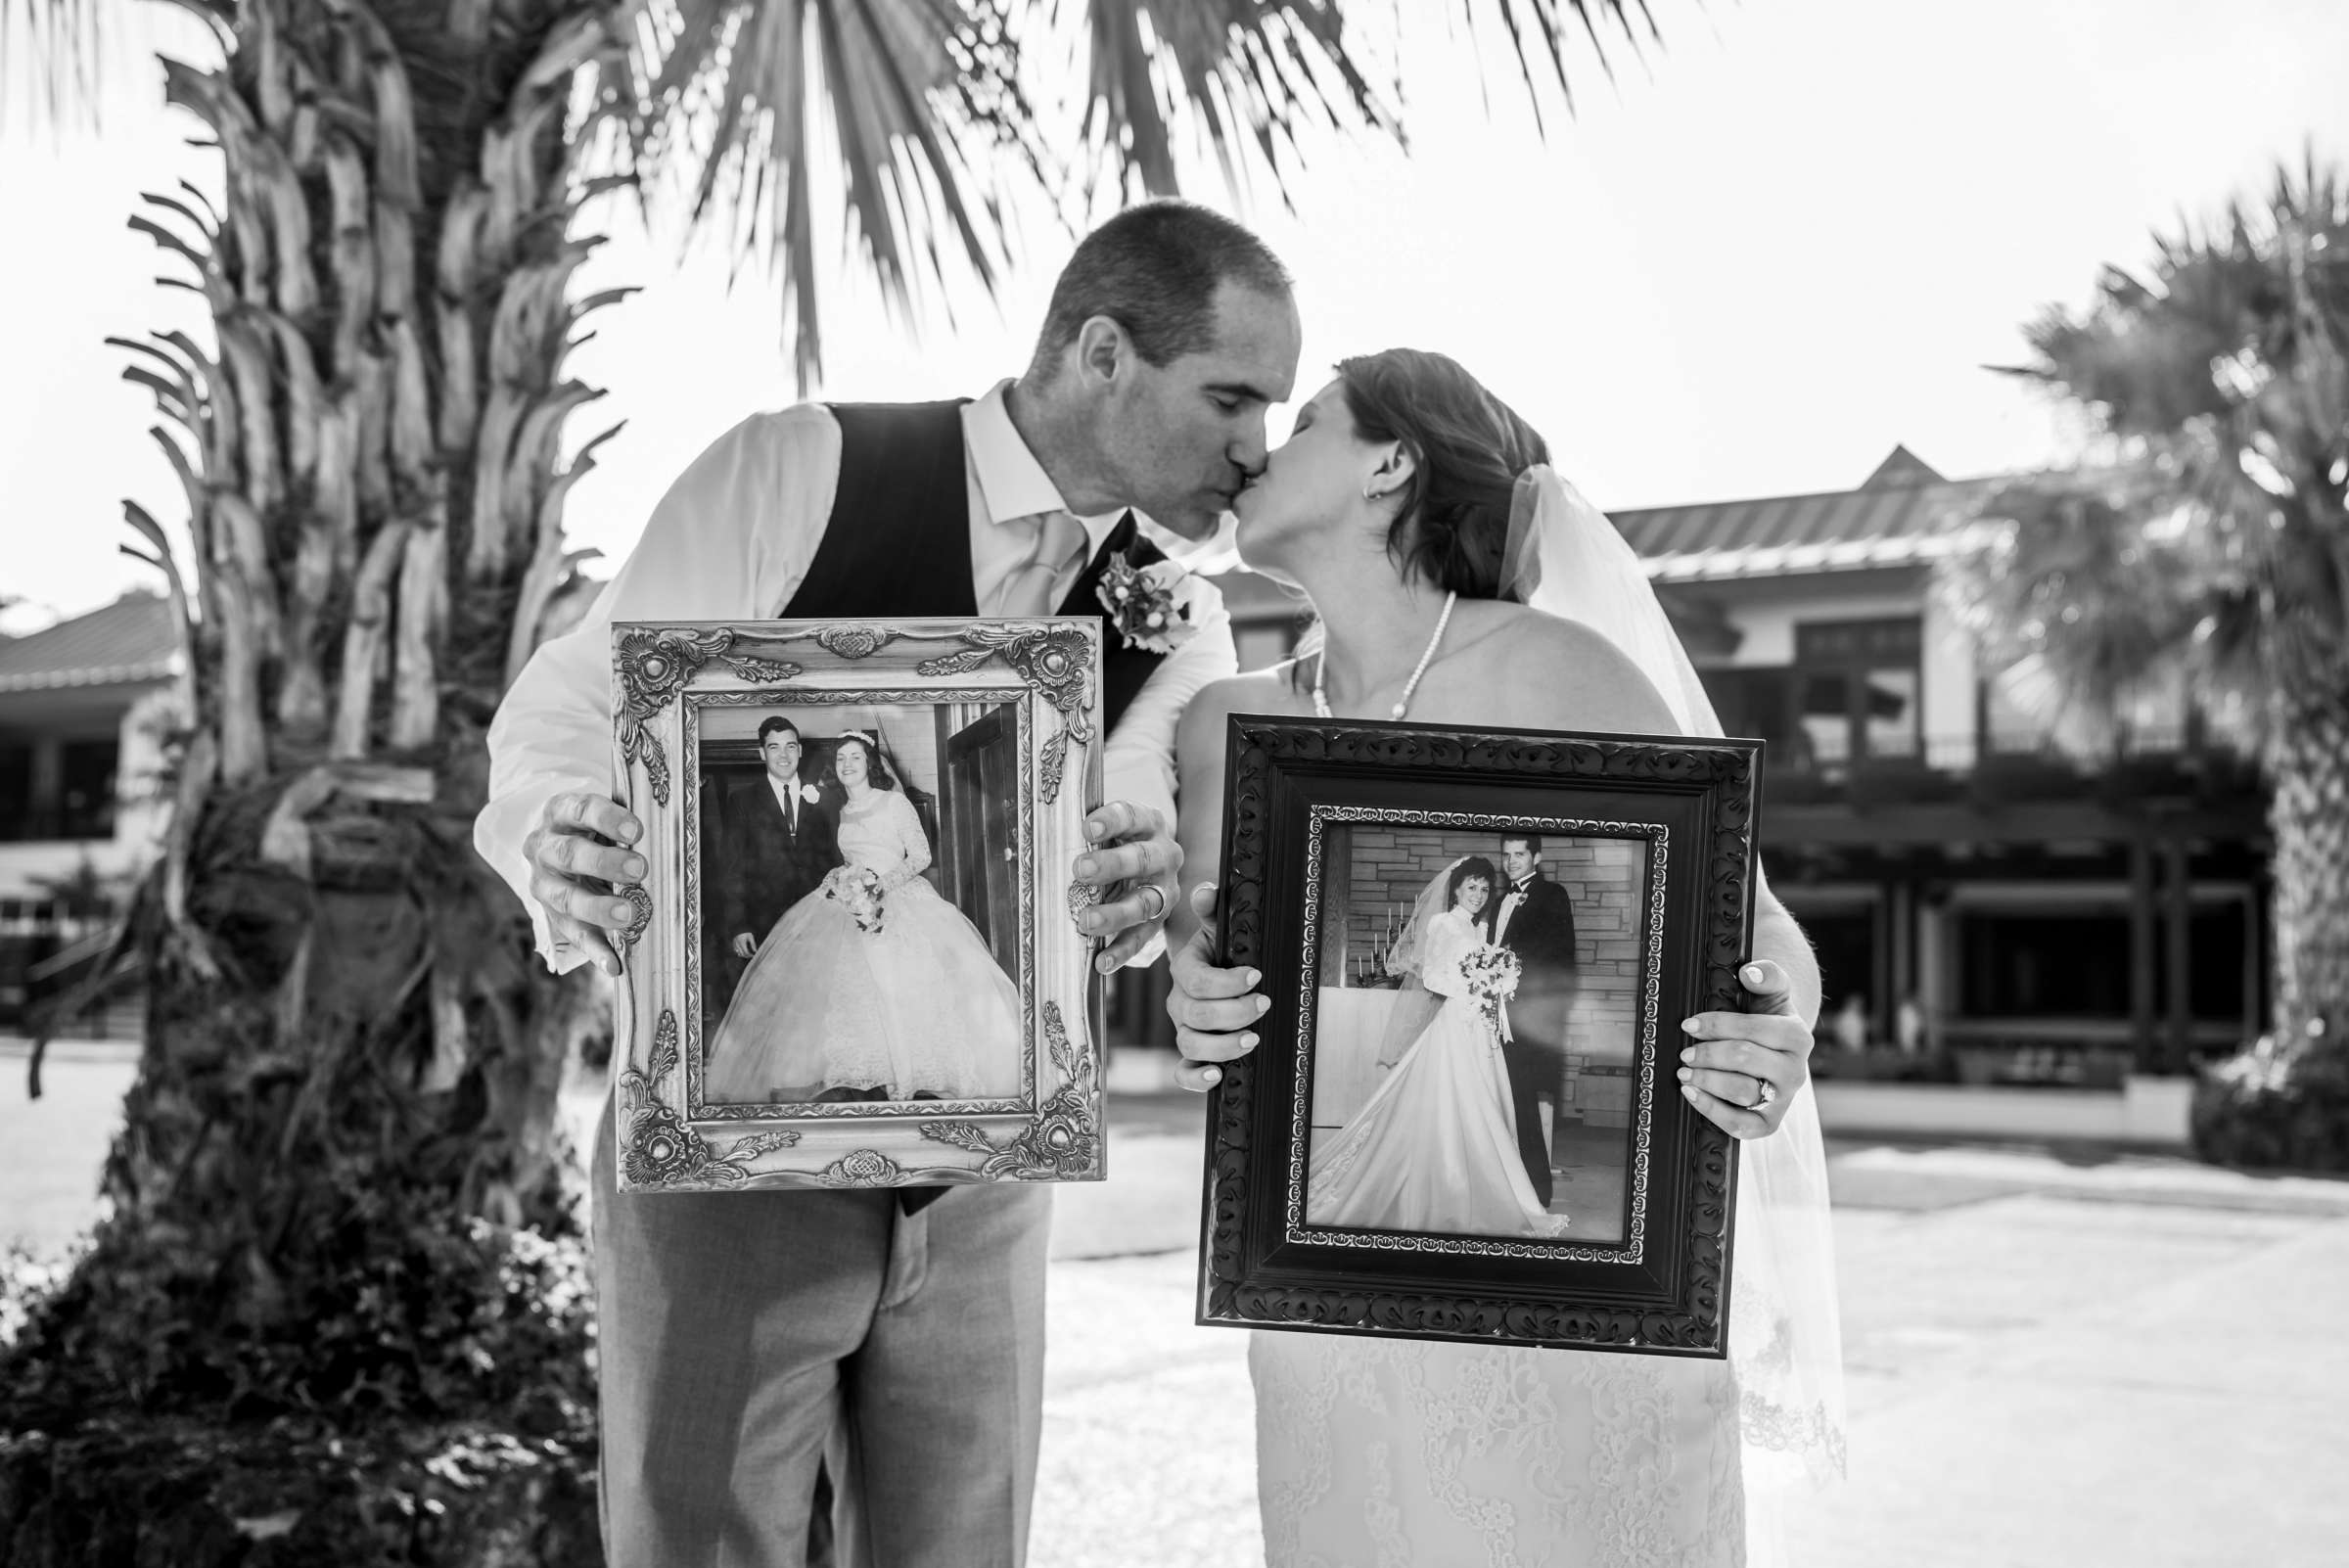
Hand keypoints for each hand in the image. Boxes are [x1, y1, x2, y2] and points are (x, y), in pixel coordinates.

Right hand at [521, 791, 645, 976]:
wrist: (557, 850)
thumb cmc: (595, 831)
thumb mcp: (604, 819)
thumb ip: (627, 828)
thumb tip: (672, 839)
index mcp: (559, 813)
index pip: (580, 810)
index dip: (606, 819)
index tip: (636, 830)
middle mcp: (543, 847)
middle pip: (570, 854)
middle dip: (604, 863)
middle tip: (640, 869)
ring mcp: (543, 884)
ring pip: (565, 897)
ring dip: (598, 908)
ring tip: (629, 914)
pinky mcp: (552, 916)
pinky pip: (573, 935)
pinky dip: (595, 951)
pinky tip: (614, 964)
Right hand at [731, 932, 757, 958]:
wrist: (740, 928)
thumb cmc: (746, 932)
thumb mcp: (751, 937)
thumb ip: (753, 944)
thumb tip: (755, 951)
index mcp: (742, 942)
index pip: (746, 952)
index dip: (750, 955)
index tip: (753, 955)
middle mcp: (737, 944)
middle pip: (742, 954)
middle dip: (747, 956)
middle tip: (751, 955)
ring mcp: (734, 945)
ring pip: (738, 953)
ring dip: (743, 955)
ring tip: (748, 954)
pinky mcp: (733, 944)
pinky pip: (736, 951)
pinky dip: (739, 953)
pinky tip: (743, 952)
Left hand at [1072, 801, 1183, 972]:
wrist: (1150, 867)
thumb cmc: (1116, 844)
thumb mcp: (1108, 832)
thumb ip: (1085, 835)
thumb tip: (1037, 844)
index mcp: (1148, 824)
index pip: (1132, 817)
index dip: (1112, 821)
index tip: (1087, 827)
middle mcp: (1164, 854)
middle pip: (1142, 859)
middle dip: (1112, 865)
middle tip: (1081, 870)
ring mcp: (1165, 889)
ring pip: (1145, 903)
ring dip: (1115, 914)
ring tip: (1086, 921)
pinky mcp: (1161, 920)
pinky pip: (1142, 938)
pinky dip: (1121, 951)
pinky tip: (1101, 962)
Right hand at [1166, 882, 1269, 1091]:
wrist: (1217, 970)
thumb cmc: (1223, 950)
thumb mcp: (1220, 927)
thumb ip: (1213, 910)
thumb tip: (1205, 892)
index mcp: (1185, 970)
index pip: (1196, 980)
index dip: (1226, 982)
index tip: (1256, 976)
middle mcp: (1180, 1002)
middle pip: (1195, 1014)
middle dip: (1234, 1012)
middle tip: (1264, 1004)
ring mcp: (1184, 1029)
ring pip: (1190, 1044)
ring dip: (1223, 1045)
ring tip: (1253, 1039)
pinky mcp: (1191, 1054)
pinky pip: (1182, 1072)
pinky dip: (1196, 1078)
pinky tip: (1217, 1076)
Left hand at [1677, 960, 1813, 1138]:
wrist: (1776, 1052)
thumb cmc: (1767, 1019)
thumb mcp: (1772, 994)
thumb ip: (1768, 976)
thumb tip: (1751, 971)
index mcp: (1797, 1037)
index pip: (1754, 1029)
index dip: (1718, 1025)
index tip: (1690, 1024)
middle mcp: (1796, 1071)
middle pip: (1746, 1059)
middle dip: (1709, 1054)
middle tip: (1685, 1052)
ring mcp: (1784, 1099)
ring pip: (1743, 1092)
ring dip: (1708, 1081)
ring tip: (1685, 1072)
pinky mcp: (1769, 1123)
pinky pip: (1742, 1126)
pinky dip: (1713, 1111)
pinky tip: (1692, 1094)